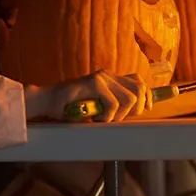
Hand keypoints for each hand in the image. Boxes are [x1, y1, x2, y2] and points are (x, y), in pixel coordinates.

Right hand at [24, 70, 151, 121]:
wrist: (47, 102)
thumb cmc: (70, 107)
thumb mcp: (97, 106)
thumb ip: (114, 104)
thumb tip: (137, 111)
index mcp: (110, 78)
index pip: (138, 81)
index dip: (148, 95)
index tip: (148, 108)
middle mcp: (108, 75)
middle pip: (139, 89)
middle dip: (135, 109)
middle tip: (117, 119)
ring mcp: (101, 77)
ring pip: (129, 98)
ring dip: (119, 115)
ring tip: (104, 119)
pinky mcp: (93, 83)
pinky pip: (113, 103)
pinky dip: (108, 116)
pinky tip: (96, 118)